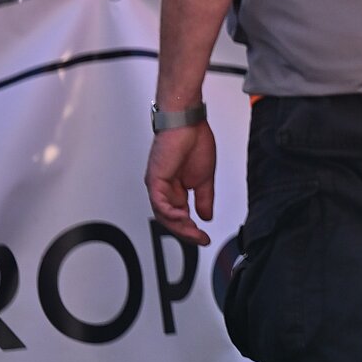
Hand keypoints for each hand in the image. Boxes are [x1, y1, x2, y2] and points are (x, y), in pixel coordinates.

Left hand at [145, 122, 216, 245]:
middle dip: (186, 232)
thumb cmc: (194, 141)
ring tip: (193, 231)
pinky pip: (159, 202)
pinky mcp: (155, 179)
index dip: (192, 230)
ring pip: (163, 214)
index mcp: (175, 189)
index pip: (181, 216)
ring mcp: (158, 185)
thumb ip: (204, 198)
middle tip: (200, 239)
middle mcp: (164, 189)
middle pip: (171, 220)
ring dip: (178, 225)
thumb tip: (206, 216)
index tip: (205, 238)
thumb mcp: (205, 177)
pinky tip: (182, 216)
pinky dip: (169, 212)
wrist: (188, 122)